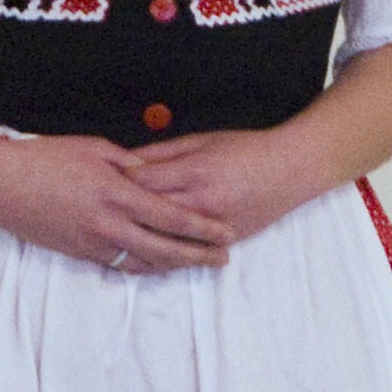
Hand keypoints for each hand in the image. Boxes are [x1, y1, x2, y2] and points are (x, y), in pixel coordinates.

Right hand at [0, 130, 233, 274]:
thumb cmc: (44, 158)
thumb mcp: (93, 147)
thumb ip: (130, 163)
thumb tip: (153, 173)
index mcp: (117, 193)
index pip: (172, 217)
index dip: (203, 229)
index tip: (226, 233)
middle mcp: (109, 224)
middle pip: (165, 249)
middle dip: (198, 256)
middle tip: (223, 259)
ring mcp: (93, 243)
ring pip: (144, 262)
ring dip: (173, 265)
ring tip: (195, 263)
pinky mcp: (78, 253)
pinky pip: (119, 265)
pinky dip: (143, 266)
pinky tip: (158, 265)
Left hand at [121, 125, 320, 249]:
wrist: (291, 170)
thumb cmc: (246, 149)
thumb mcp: (202, 139)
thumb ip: (163, 153)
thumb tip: (127, 161)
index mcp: (194, 171)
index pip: (143, 183)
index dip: (118, 183)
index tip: (101, 183)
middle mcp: (202, 202)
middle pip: (149, 214)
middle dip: (122, 213)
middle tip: (100, 212)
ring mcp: (214, 225)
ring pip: (165, 239)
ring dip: (139, 238)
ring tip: (117, 235)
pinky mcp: (225, 240)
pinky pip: (187, 251)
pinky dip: (166, 252)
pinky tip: (147, 251)